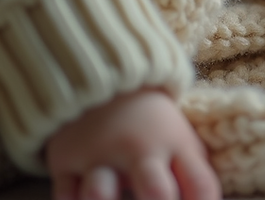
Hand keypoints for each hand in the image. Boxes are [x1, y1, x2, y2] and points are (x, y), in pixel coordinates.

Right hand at [45, 88, 220, 199]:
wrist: (106, 78)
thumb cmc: (152, 123)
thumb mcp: (181, 140)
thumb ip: (193, 175)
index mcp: (176, 145)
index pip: (201, 183)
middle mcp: (140, 150)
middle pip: (156, 192)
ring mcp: (100, 155)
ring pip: (99, 194)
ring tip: (111, 198)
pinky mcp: (65, 159)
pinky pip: (63, 196)